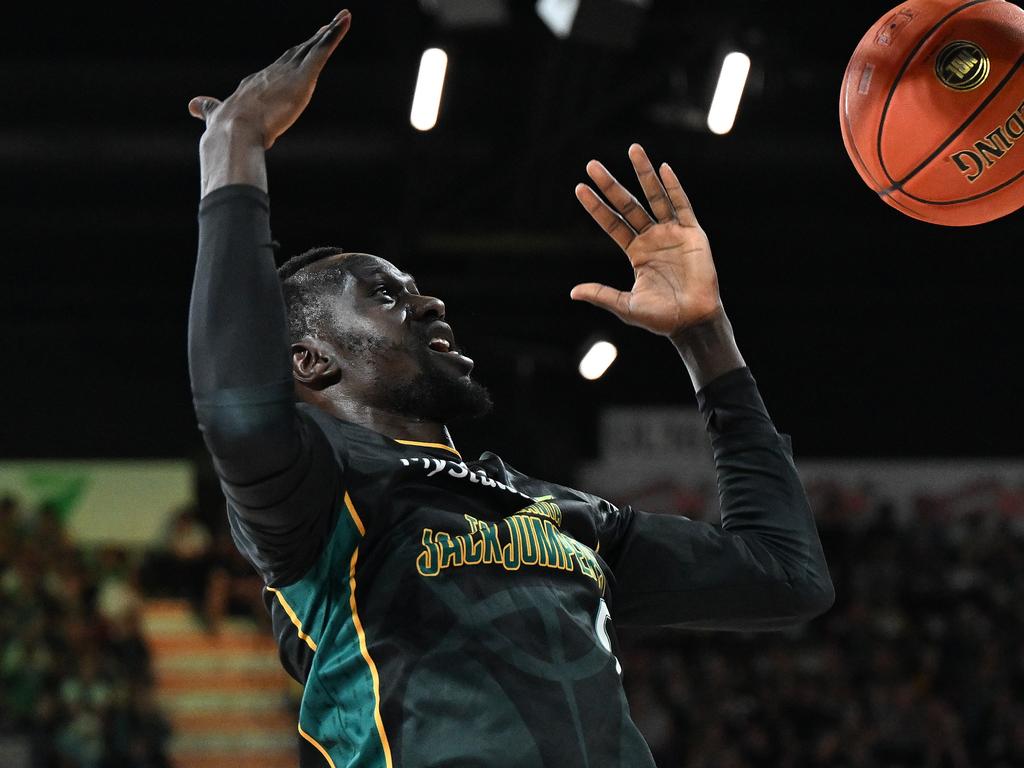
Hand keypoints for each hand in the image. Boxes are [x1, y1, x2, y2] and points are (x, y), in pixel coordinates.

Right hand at [188, 9, 351, 147]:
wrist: (234, 130)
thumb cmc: (226, 130)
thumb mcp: (218, 116)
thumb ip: (209, 108)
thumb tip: (191, 104)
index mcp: (256, 84)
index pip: (277, 69)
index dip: (289, 60)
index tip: (298, 53)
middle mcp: (272, 73)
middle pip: (296, 54)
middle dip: (311, 42)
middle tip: (325, 29)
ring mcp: (287, 73)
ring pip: (313, 48)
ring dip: (329, 32)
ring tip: (343, 18)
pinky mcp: (303, 78)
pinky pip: (322, 52)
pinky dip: (335, 36)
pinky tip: (345, 22)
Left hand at [572, 144, 722, 338]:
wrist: (692, 321)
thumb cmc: (661, 318)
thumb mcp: (625, 306)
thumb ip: (602, 294)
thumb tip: (573, 292)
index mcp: (636, 253)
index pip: (612, 223)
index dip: (596, 207)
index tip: (579, 188)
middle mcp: (652, 238)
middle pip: (628, 204)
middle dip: (610, 185)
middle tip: (591, 164)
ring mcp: (673, 233)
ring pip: (655, 197)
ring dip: (644, 174)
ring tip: (632, 149)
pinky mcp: (693, 234)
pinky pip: (682, 206)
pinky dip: (674, 187)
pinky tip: (664, 169)